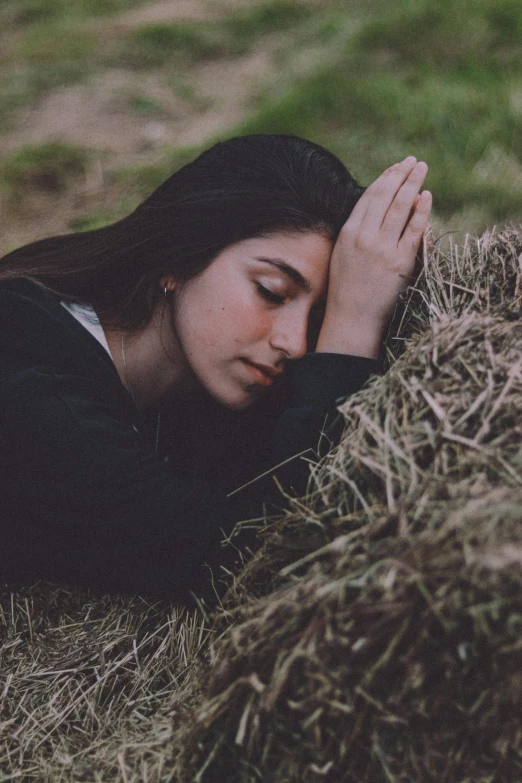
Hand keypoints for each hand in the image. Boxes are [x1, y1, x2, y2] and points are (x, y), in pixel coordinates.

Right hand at [316, 156, 431, 358]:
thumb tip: (372, 213)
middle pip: (385, 196)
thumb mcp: (342, 255)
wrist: (352, 318)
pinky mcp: (399, 260)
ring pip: (400, 206)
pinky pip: (413, 229)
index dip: (384, 180)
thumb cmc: (345, 289)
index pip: (368, 197)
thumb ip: (355, 232)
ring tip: (421, 168)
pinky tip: (427, 196)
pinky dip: (421, 210)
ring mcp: (383, 248)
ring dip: (412, 183)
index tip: (395, 169)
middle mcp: (364, 236)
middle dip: (400, 174)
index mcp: (348, 233)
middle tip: (412, 161)